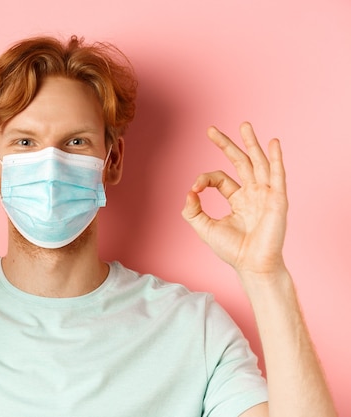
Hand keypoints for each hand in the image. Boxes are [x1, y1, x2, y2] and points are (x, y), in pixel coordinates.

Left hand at [182, 122, 287, 277]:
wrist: (252, 265)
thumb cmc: (232, 250)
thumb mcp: (204, 227)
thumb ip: (193, 210)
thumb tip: (188, 192)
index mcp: (238, 199)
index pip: (220, 178)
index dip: (204, 179)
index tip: (195, 188)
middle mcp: (253, 193)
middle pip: (240, 163)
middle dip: (227, 145)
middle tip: (211, 130)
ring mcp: (266, 195)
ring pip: (258, 163)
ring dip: (251, 144)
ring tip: (244, 125)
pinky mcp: (277, 199)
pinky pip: (277, 175)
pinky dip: (276, 158)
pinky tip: (274, 143)